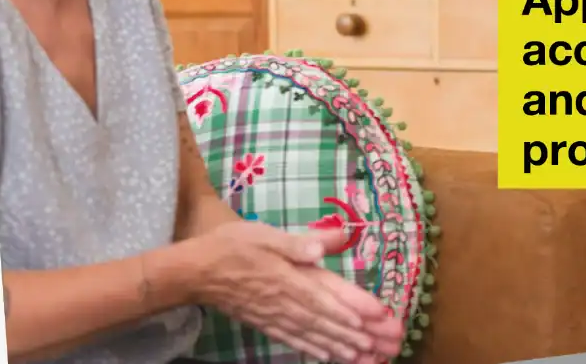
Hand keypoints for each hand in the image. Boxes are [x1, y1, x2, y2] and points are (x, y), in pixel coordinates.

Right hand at [188, 220, 404, 361]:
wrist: (197, 271)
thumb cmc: (234, 246)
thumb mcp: (266, 234)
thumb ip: (298, 242)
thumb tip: (325, 245)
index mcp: (290, 276)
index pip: (328, 294)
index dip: (354, 306)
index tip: (379, 316)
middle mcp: (288, 302)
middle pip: (329, 319)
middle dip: (360, 332)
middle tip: (388, 342)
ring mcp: (277, 317)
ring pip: (316, 335)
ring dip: (344, 346)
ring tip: (369, 356)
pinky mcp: (268, 325)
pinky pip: (297, 341)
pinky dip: (317, 351)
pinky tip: (333, 357)